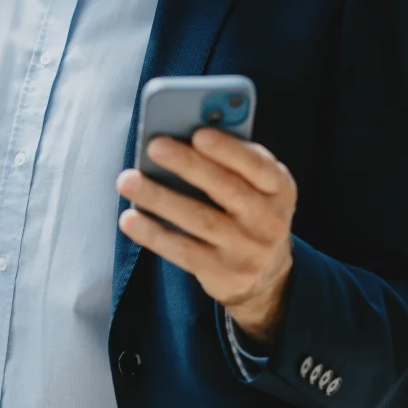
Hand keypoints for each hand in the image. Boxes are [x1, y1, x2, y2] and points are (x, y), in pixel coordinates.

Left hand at [116, 128, 295, 343]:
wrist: (267, 273)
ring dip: (159, 197)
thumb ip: (231, 159)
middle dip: (188, 165)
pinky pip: (183, 251)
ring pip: (199, 219)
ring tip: (128, 180)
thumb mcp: (256, 183)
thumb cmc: (248, 208)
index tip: (198, 133)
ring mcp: (248, 250)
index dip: (228, 149)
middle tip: (154, 146)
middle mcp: (270, 220)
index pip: (257, 165)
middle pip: (225, 189)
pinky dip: (153, 233)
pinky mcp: (224, 274)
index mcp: (279, 187)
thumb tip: (183, 136)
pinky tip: (129, 218)